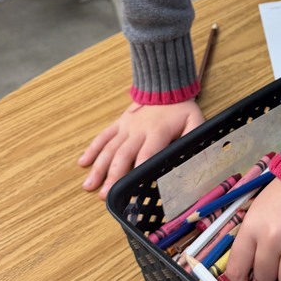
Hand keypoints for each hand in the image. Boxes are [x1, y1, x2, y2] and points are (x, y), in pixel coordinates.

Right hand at [79, 100, 203, 198]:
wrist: (164, 85)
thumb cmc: (181, 108)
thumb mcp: (194, 120)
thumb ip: (194, 137)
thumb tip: (197, 156)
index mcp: (158, 131)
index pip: (147, 153)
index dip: (139, 169)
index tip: (131, 187)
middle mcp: (138, 130)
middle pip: (123, 155)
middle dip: (113, 176)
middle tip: (105, 196)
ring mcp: (126, 127)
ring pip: (109, 148)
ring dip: (99, 168)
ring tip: (89, 186)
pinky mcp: (119, 124)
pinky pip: (103, 136)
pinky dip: (92, 149)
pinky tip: (83, 163)